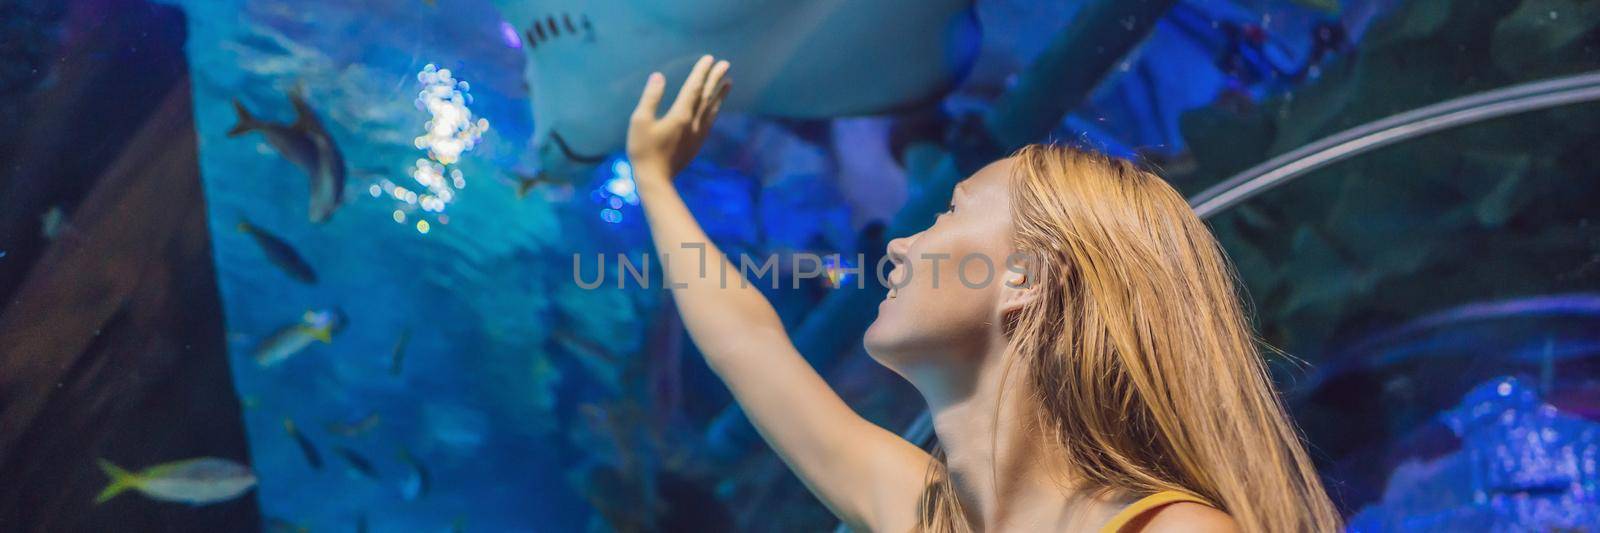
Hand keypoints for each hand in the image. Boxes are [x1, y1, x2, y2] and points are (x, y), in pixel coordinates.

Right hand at [627, 55, 730, 185]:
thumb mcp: (640, 122)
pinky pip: (710, 121)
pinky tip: (717, 107)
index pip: (693, 88)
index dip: (701, 72)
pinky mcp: (697, 144)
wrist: (656, 180)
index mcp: (680, 115)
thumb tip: (659, 76)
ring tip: (729, 82)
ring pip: (712, 109)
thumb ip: (651, 98)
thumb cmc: (643, 150)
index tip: (709, 58)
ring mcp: (697, 134)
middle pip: (706, 96)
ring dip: (720, 94)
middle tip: (725, 64)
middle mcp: (693, 123)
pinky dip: (715, 110)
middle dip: (715, 78)